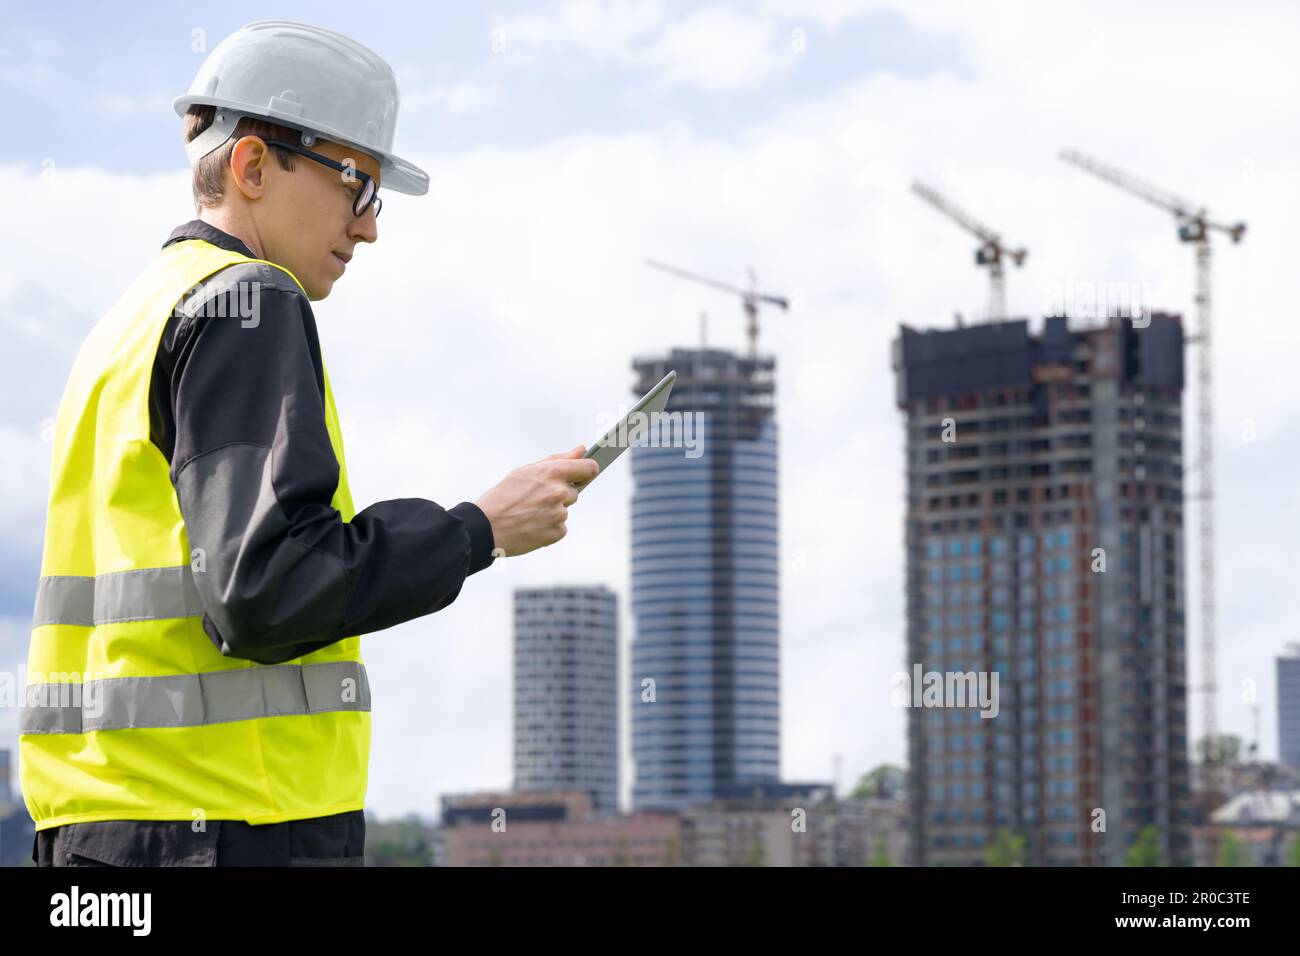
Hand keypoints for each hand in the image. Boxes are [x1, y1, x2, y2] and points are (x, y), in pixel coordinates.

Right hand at [474, 445, 598, 557]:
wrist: (486, 527)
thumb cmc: (503, 496)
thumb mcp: (526, 471)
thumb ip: (558, 460)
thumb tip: (582, 450)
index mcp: (552, 472)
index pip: (588, 468)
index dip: (587, 470)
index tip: (584, 473)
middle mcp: (559, 492)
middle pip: (574, 492)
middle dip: (560, 494)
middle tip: (535, 498)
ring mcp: (559, 514)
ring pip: (565, 510)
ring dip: (552, 511)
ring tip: (528, 512)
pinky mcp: (556, 533)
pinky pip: (560, 527)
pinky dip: (548, 527)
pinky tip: (530, 525)